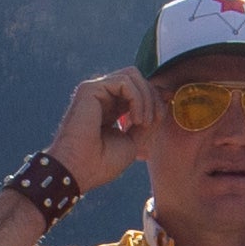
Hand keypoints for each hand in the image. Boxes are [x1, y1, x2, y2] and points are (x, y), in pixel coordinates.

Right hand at [51, 69, 153, 194]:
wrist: (80, 170)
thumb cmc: (102, 163)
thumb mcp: (133, 141)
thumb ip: (147, 120)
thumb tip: (163, 99)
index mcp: (110, 108)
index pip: (137, 89)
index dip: (154, 96)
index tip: (164, 109)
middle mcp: (102, 96)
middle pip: (137, 78)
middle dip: (152, 96)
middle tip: (153, 121)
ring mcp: (95, 90)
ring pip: (132, 75)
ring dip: (146, 98)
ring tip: (143, 122)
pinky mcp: (90, 88)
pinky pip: (125, 82)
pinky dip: (137, 99)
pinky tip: (135, 120)